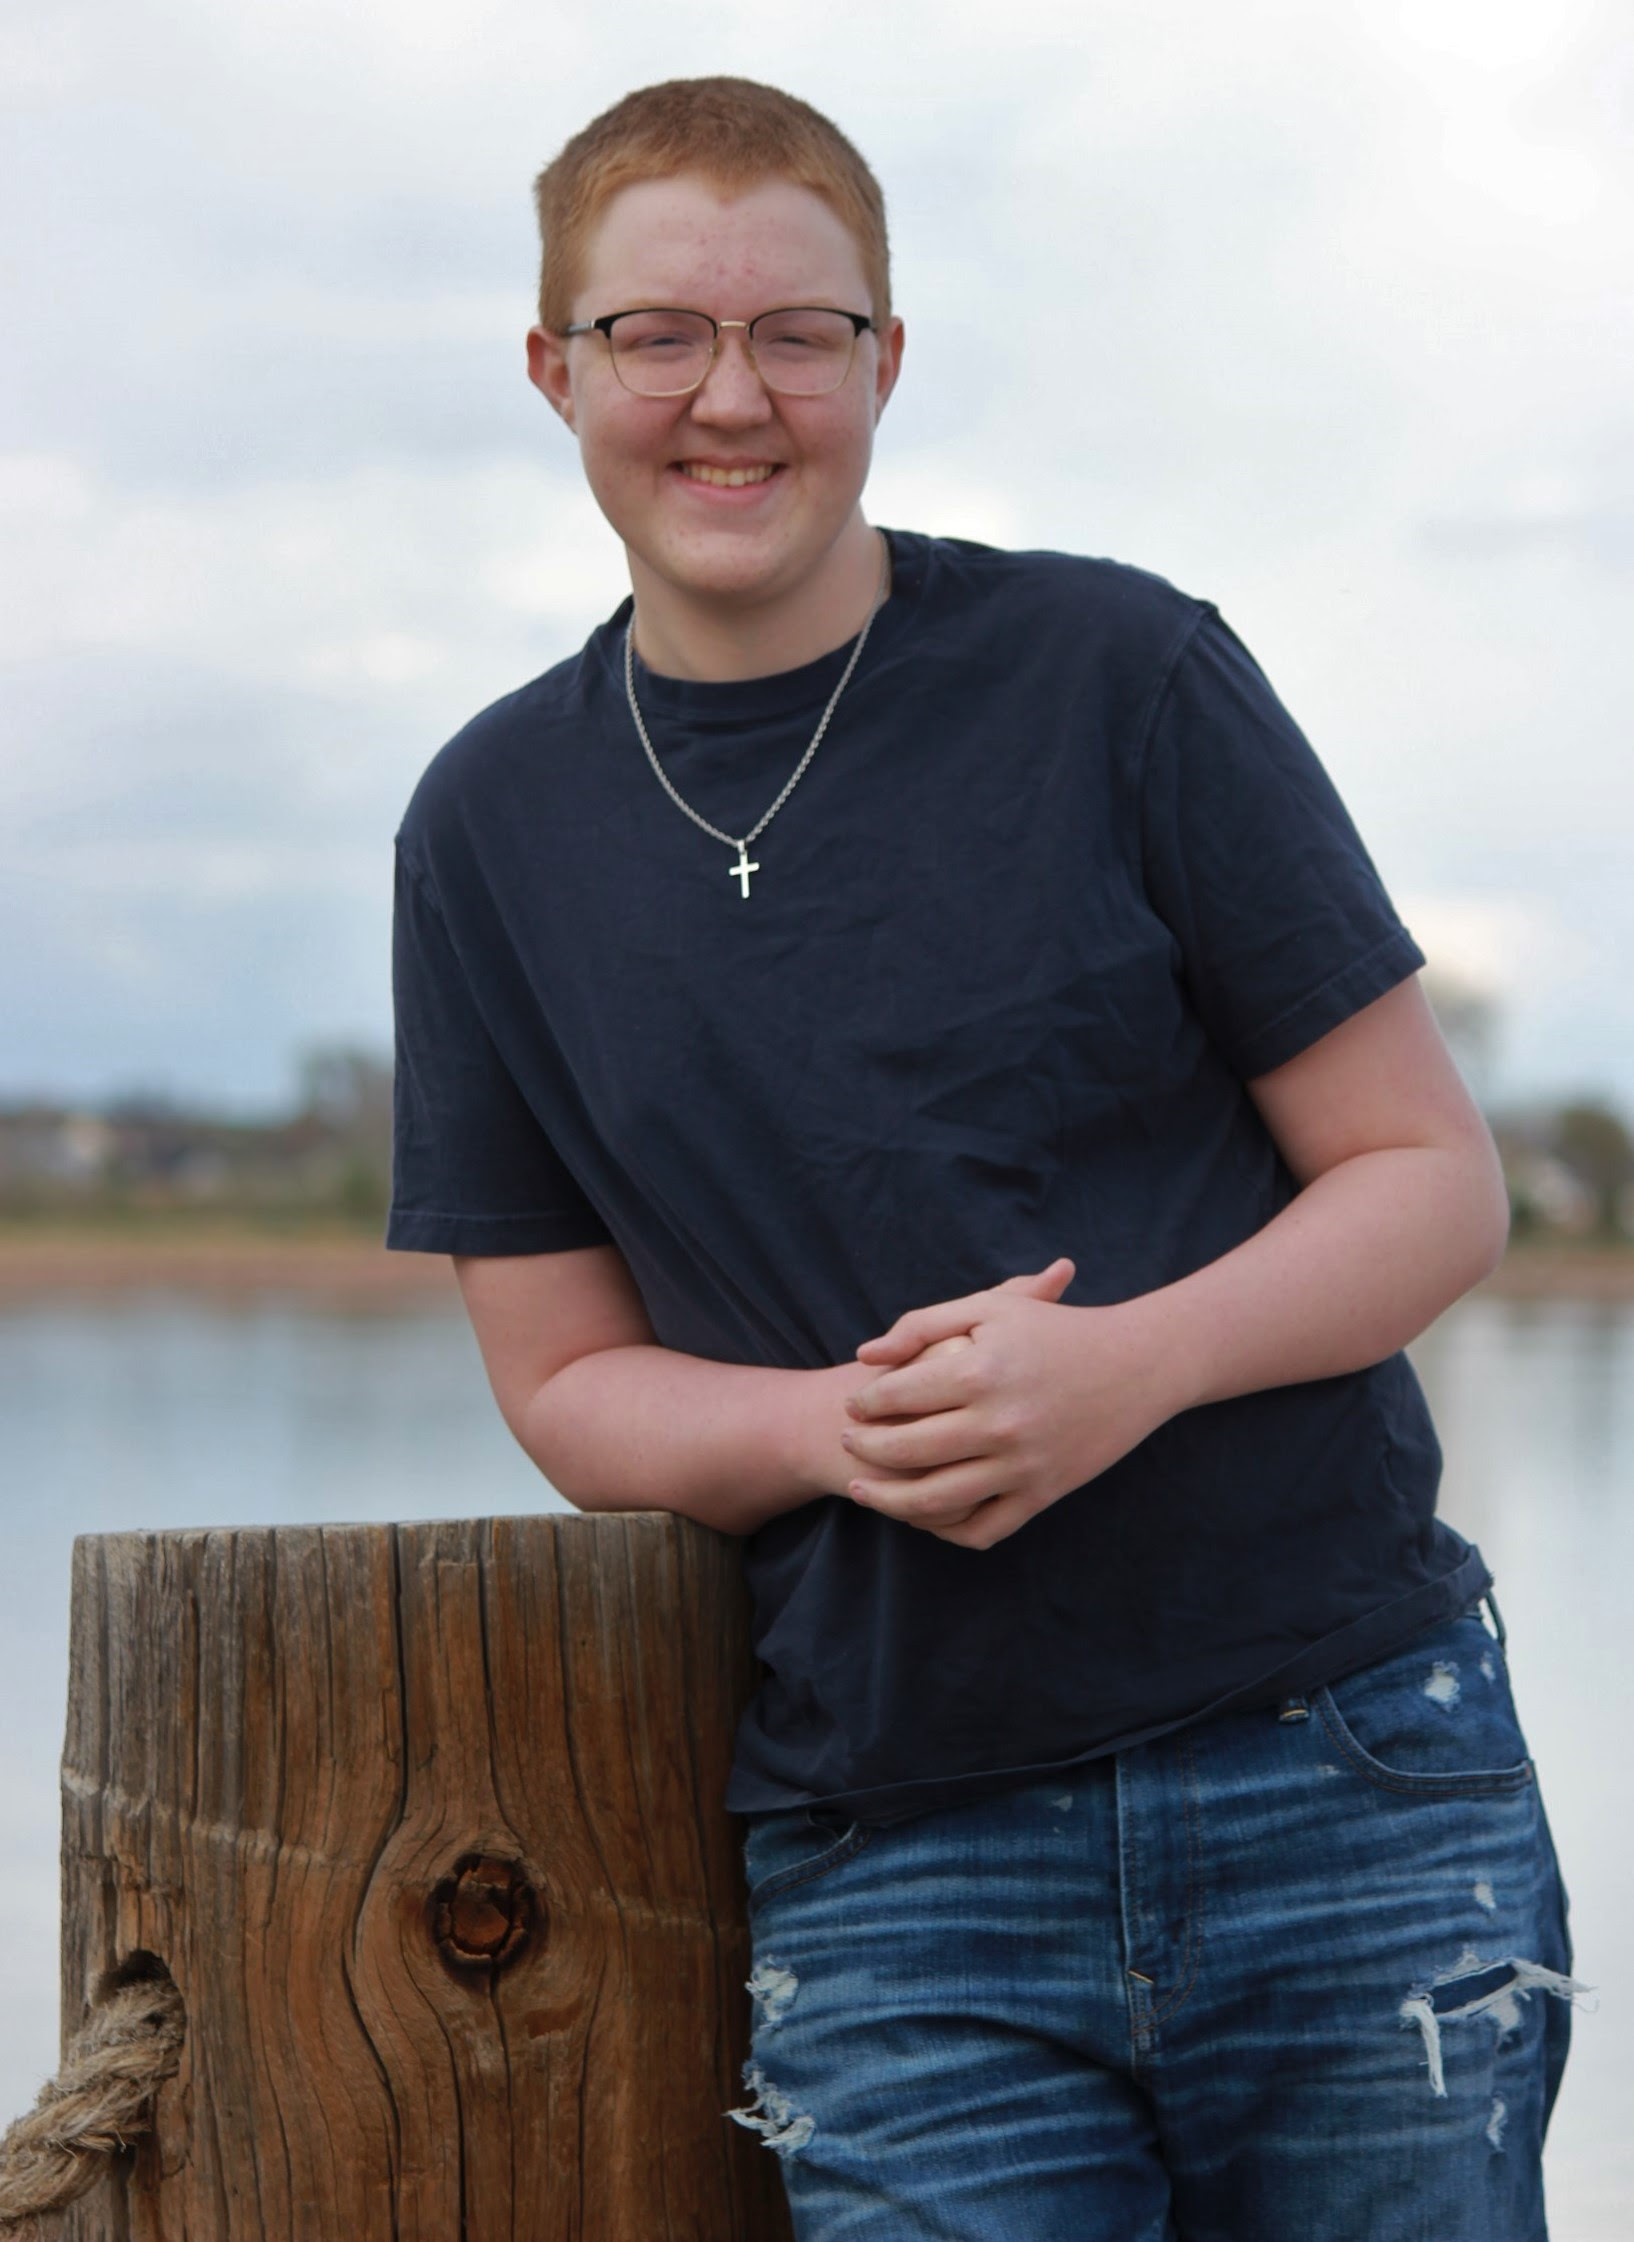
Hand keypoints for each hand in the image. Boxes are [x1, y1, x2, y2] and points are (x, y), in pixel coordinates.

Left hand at [841, 1260, 1181, 1548]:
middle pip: (906, 1451)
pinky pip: (982, 1529)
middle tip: (848, 1441)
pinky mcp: (1043, 1495)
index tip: (853, 1403)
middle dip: (865, 1449)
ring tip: (862, 1488)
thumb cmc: (1057, 1330)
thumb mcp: (990, 1308)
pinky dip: (944, 1530)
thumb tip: (866, 1354)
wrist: (1138, 1364)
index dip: (864, 1402)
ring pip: (934, 1502)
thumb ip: (923, 1324)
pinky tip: (921, 1516)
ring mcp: (1022, 1466)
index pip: (896, 1396)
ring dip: (887, 1501)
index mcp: (980, 1373)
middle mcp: (999, 1424)